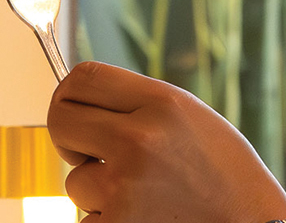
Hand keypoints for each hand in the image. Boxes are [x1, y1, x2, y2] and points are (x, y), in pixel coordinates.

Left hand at [47, 61, 285, 222]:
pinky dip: (108, 220)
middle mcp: (140, 138)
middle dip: (70, 139)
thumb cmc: (226, 175)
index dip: (69, 93)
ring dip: (98, 190)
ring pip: (75, 181)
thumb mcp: (192, 119)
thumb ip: (139, 106)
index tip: (75, 110)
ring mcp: (124, 185)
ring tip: (145, 195)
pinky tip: (145, 217)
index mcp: (163, 103)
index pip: (84, 77)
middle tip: (91, 154)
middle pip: (60, 120)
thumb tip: (78, 103)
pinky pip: (85, 219)